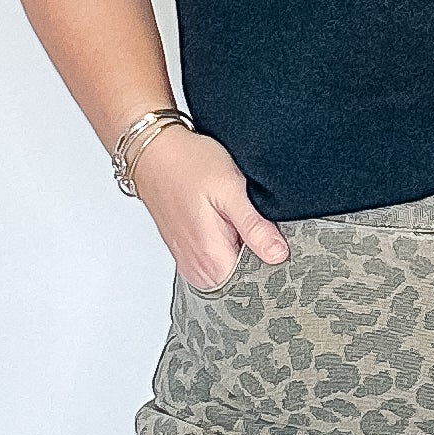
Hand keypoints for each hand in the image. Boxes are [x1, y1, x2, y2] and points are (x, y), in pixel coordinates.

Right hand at [132, 125, 291, 289]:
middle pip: (244, 279)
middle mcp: (198, 268)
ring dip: (242, 251)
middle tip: (255, 223)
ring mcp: (190, 263)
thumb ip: (255, 227)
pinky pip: (217, 263)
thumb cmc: (189, 164)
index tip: (274, 237)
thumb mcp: (230, 189)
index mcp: (212, 259)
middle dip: (258, 256)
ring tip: (237, 220)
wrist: (155, 153)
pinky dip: (227, 247)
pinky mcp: (187, 255)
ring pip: (231, 271)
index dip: (272, 261)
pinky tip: (226, 224)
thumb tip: (279, 254)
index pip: (256, 281)